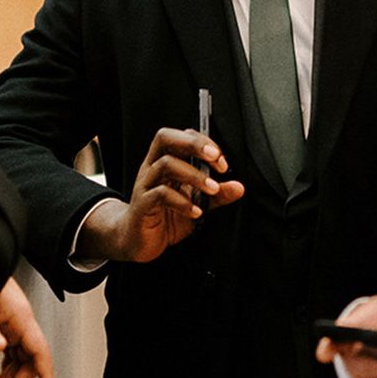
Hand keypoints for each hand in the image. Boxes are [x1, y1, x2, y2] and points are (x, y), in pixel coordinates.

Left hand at [0, 277, 57, 377]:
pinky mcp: (6, 325)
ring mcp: (14, 325)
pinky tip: (0, 376)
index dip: (46, 373)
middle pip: (30, 359)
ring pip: (21, 357)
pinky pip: (12, 351)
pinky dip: (7, 366)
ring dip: (11, 377)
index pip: (39, 350)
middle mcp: (22, 324)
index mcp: (23, 319)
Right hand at [78, 128, 243, 262]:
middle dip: (194, 144)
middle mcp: (152, 168)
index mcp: (165, 161)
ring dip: (194, 175)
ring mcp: (145, 185)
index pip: (180, 136)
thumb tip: (238, 187)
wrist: (138, 242)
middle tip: (217, 159)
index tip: (221, 159)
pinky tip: (196, 211)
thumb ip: (217, 195)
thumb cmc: (165, 217)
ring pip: (165, 164)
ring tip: (212, 189)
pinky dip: (182, 201)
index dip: (202, 141)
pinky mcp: (142, 205)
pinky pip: (160, 194)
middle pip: (166, 138)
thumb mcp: (196, 203)